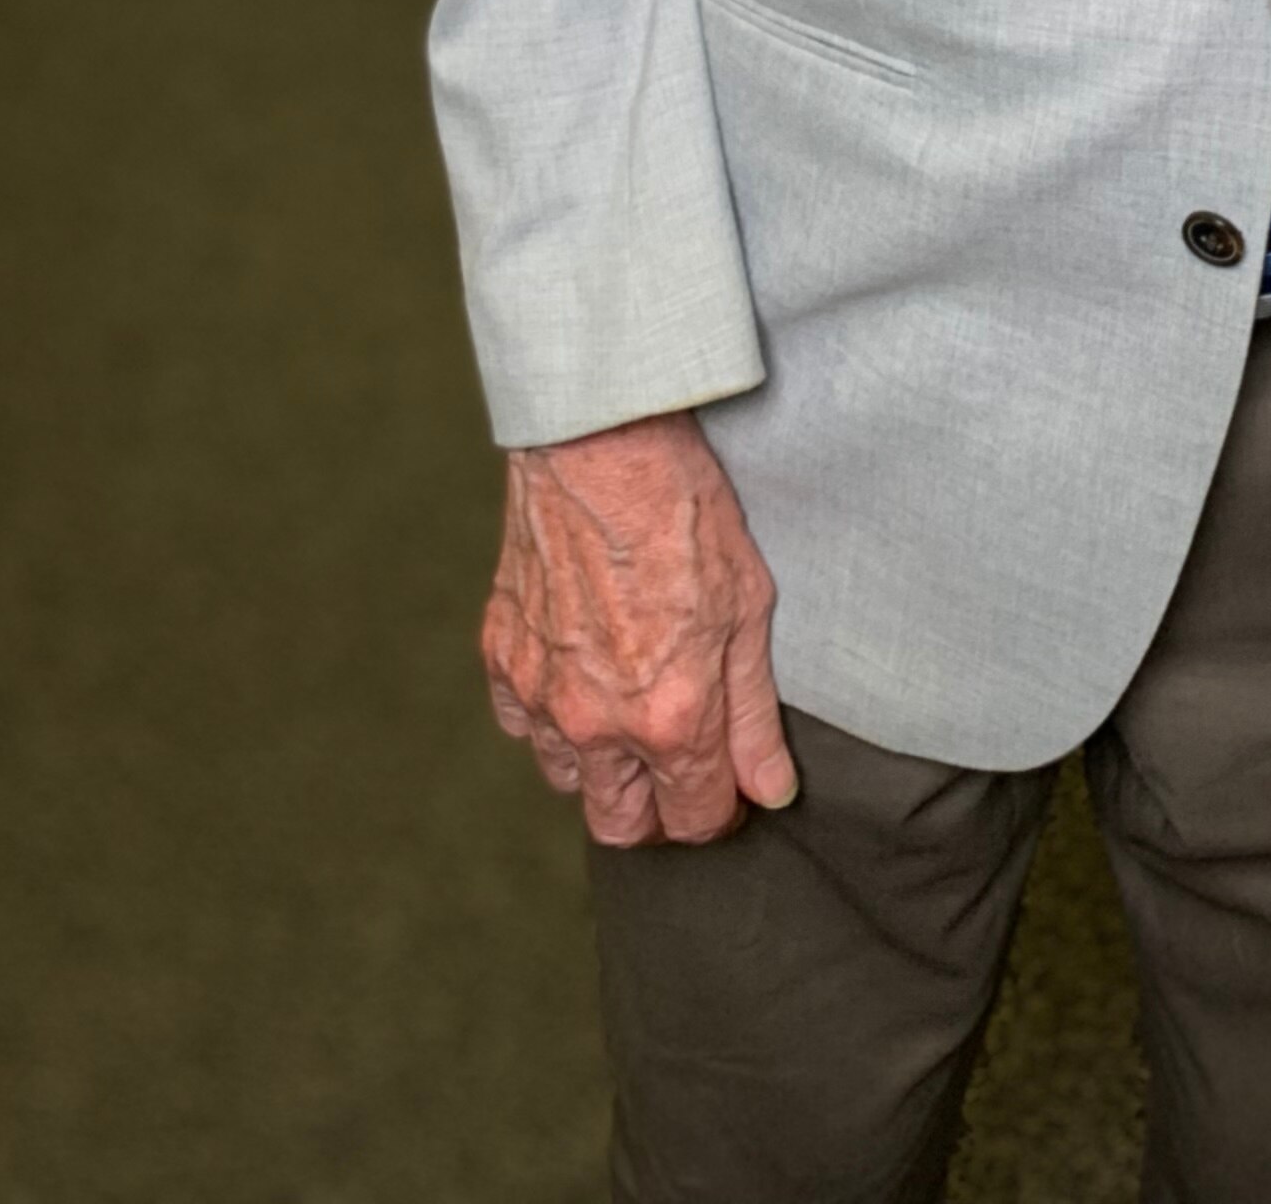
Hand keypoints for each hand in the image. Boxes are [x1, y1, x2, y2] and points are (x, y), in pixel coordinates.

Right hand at [482, 408, 794, 845]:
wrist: (600, 444)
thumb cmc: (684, 513)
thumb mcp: (749, 608)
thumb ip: (754, 714)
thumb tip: (769, 791)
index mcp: (668, 719)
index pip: (691, 821)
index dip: (718, 811)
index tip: (728, 786)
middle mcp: (596, 724)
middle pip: (619, 826)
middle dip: (656, 812)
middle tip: (680, 765)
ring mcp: (540, 693)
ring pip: (566, 780)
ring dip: (601, 766)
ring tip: (633, 710)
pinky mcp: (501, 656)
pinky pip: (521, 724)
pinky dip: (549, 716)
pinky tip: (581, 674)